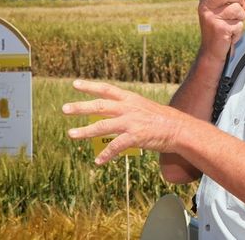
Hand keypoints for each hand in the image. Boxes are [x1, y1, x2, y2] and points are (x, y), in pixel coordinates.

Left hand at [63, 79, 180, 164]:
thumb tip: (112, 116)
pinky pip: (116, 146)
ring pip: (102, 126)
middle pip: (100, 106)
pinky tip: (98, 161)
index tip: (75, 84)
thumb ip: (128, 110)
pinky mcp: (135, 137)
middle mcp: (129, 108)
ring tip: (71, 134)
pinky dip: (106, 154)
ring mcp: (131, 122)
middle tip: (64, 109)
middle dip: (81, 107)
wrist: (179, 129)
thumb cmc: (163, 120)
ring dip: (85, 131)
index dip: (91, 86)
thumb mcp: (145, 108)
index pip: (107, 89)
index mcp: (131, 99)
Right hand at [198, 0, 244, 61]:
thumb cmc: (218, 27)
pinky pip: (238, 24)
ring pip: (236, 9)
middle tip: (239, 6)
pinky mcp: (219, 29)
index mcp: (203, 2)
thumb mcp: (215, 10)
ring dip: (240, 17)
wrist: (212, 51)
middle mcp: (204, 8)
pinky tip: (231, 34)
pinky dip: (238, 30)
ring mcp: (211, 19)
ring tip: (233, 23)